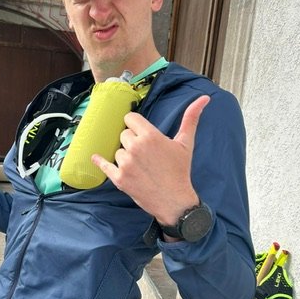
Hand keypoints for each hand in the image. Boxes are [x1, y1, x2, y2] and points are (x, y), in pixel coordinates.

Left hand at [91, 95, 209, 222]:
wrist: (174, 201)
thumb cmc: (180, 171)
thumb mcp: (186, 143)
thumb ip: (191, 118)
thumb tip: (204, 98)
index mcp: (150, 136)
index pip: (130, 118)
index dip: (135, 125)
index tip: (140, 131)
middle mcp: (135, 147)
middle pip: (123, 134)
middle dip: (131, 141)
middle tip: (144, 154)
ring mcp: (125, 163)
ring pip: (118, 150)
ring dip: (125, 156)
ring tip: (140, 166)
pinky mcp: (118, 178)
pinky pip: (104, 165)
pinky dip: (100, 162)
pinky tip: (95, 157)